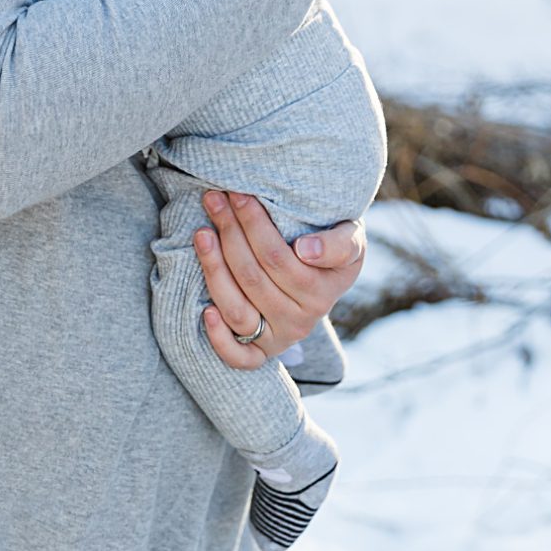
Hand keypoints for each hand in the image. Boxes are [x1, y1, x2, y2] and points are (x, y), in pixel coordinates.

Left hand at [196, 190, 365, 367]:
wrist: (321, 278)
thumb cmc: (329, 247)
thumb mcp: (349, 239)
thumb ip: (339, 244)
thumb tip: (306, 251)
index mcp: (324, 291)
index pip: (279, 258)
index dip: (254, 225)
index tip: (237, 194)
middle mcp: (301, 319)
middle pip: (253, 277)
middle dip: (229, 233)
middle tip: (213, 199)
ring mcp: (278, 338)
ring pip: (238, 309)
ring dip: (213, 270)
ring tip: (201, 234)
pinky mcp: (259, 353)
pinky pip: (239, 357)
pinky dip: (219, 338)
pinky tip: (205, 311)